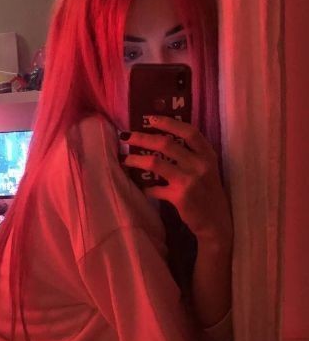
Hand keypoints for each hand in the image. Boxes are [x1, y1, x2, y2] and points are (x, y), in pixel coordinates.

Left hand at [121, 115, 232, 242]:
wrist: (216, 222)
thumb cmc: (208, 193)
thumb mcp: (206, 169)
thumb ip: (191, 155)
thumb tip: (161, 141)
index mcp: (208, 154)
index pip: (188, 131)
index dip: (168, 122)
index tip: (150, 118)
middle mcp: (200, 164)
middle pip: (166, 143)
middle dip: (142, 138)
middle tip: (127, 137)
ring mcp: (190, 180)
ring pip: (155, 163)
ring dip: (136, 160)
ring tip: (124, 160)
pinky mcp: (180, 196)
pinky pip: (155, 189)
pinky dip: (146, 188)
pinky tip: (143, 188)